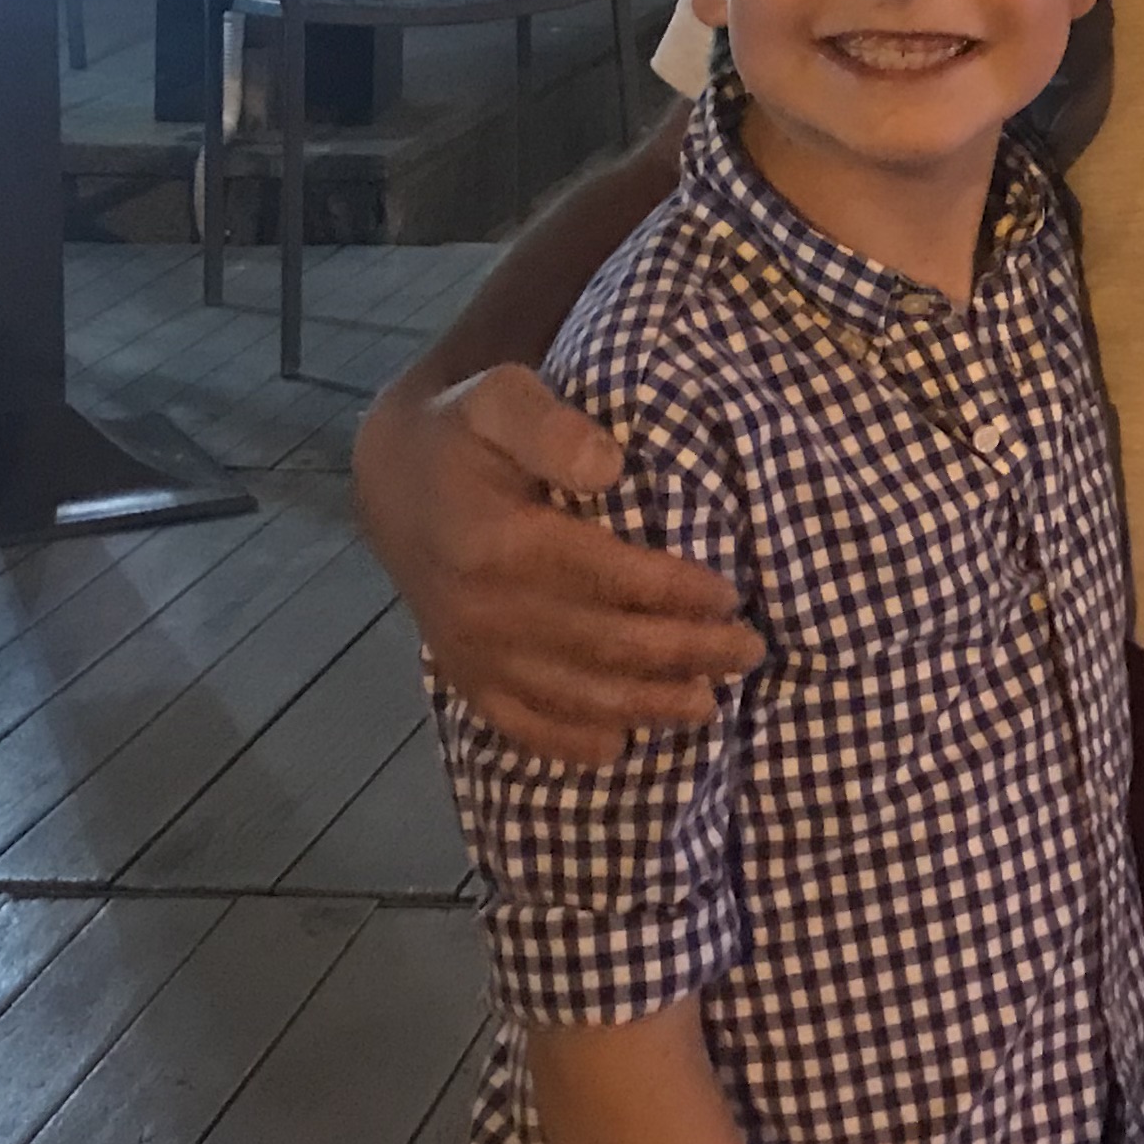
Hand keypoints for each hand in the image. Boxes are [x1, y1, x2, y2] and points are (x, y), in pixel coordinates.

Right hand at [354, 363, 761, 763]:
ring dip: (645, 705)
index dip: (675, 593)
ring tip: (707, 705)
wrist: (394, 477)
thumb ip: (549, 426)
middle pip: (603, 645)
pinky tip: (618, 746)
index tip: (732, 595)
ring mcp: (470, 653)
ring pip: (572, 695)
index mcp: (496, 544)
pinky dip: (570, 742)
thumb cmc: (463, 430)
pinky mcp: (462, 675)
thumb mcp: (499, 397)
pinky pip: (518, 723)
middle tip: (748, 652)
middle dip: (685, 654)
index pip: (607, 578)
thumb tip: (609, 467)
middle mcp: (483, 611)